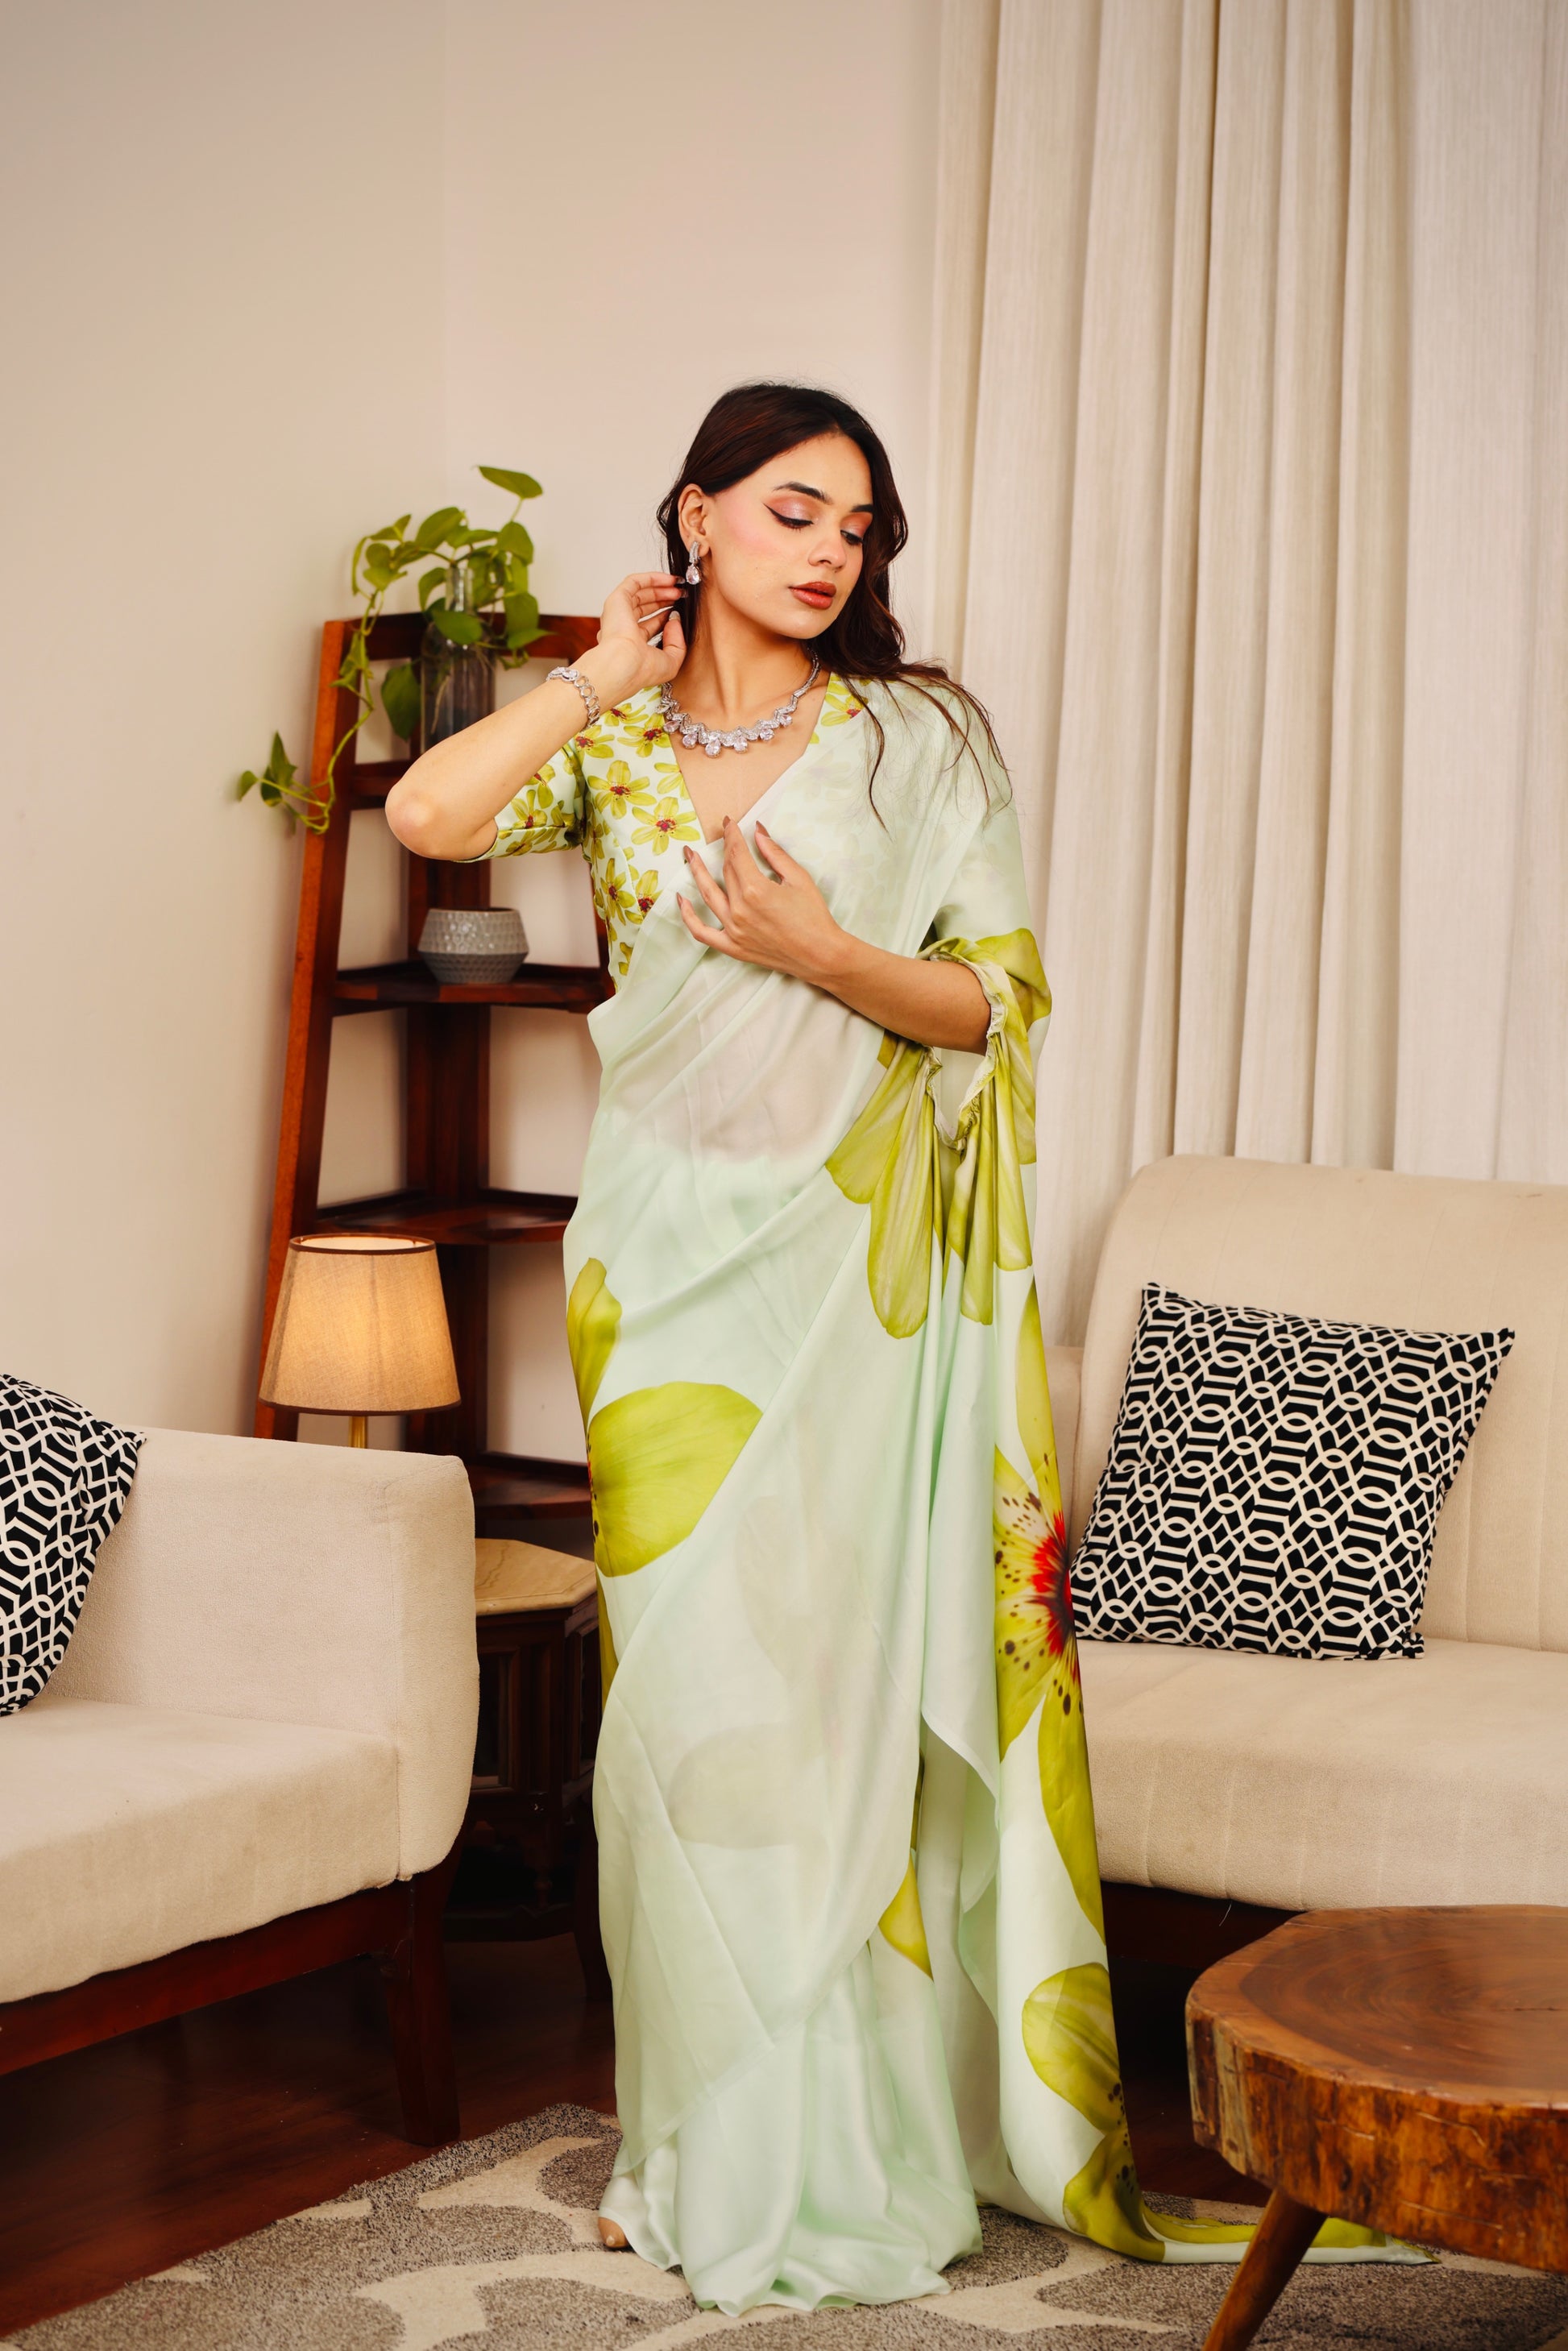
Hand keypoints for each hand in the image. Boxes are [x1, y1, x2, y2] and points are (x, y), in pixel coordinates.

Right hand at [582, 571, 686, 706]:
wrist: (623, 665)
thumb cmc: (641, 670)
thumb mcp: (671, 661)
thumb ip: (678, 642)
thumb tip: (675, 619)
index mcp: (632, 645)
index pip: (651, 624)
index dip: (667, 615)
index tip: (681, 610)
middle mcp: (623, 628)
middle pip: (645, 607)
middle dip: (665, 599)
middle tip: (681, 595)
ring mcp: (618, 613)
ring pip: (640, 593)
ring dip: (660, 588)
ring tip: (678, 587)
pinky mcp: (616, 600)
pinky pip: (634, 582)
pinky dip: (652, 578)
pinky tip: (669, 579)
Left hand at [678, 819, 847, 983]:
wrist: (820, 955)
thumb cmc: (814, 917)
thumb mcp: (799, 878)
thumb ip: (775, 854)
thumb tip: (758, 832)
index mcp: (756, 890)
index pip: (736, 854)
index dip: (732, 835)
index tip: (729, 823)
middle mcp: (740, 909)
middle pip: (725, 872)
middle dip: (722, 849)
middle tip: (717, 834)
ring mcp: (733, 930)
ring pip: (707, 895)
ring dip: (696, 873)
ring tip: (690, 856)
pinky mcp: (733, 947)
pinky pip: (701, 932)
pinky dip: (688, 916)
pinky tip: (682, 900)